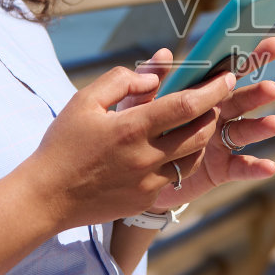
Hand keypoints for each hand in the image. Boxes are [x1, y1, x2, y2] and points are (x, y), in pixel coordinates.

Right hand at [18, 65, 235, 229]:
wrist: (47, 196)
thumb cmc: (63, 144)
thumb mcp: (84, 101)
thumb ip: (121, 81)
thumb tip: (154, 77)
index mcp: (131, 128)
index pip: (186, 106)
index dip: (212, 91)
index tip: (227, 78)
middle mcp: (145, 157)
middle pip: (200, 133)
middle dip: (213, 113)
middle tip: (213, 99)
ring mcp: (148, 182)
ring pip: (193, 157)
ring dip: (201, 137)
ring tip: (196, 122)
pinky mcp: (145, 198)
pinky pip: (176, 176)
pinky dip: (181, 158)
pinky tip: (172, 147)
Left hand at [121, 37, 274, 208]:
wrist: (132, 175)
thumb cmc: (138, 132)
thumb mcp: (139, 105)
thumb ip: (150, 80)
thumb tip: (163, 54)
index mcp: (200, 94)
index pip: (228, 70)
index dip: (251, 56)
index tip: (273, 44)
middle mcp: (216, 115)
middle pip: (242, 99)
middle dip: (259, 93)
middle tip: (272, 89)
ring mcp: (220, 142)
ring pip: (243, 131)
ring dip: (260, 127)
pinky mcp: (219, 169)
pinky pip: (239, 167)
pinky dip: (255, 167)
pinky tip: (269, 167)